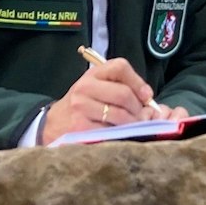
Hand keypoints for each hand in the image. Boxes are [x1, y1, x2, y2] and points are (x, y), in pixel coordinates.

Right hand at [41, 57, 161, 142]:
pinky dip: (122, 135)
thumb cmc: (83, 107)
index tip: (147, 96)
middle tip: (144, 118)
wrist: (54, 125)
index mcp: (92, 75)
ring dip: (134, 124)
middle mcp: (85, 88)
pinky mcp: (80, 127)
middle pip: (123, 94)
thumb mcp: (97, 89)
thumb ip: (122, 89)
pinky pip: (111, 131)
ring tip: (136, 128)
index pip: (120, 67)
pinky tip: (121, 137)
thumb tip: (151, 103)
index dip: (138, 82)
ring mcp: (81, 108)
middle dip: (139, 109)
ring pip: (120, 115)